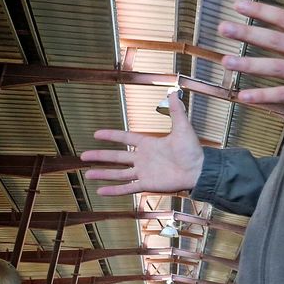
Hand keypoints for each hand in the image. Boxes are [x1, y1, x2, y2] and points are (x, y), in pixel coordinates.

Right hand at [81, 94, 204, 196]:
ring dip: (103, 174)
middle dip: (100, 156)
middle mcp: (143, 158)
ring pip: (119, 174)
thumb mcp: (182, 127)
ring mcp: (144, 172)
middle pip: (117, 157)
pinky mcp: (147, 184)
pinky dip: (114, 190)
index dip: (111, 136)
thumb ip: (176, 111)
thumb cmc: (193, 150)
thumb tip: (174, 92)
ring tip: (87, 174)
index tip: (96, 134)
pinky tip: (101, 191)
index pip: (125, 138)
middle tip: (83, 156)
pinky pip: (127, 187)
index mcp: (149, 144)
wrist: (200, 170)